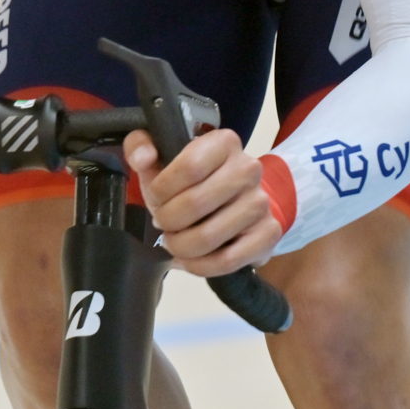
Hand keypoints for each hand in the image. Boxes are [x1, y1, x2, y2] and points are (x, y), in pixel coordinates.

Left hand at [125, 128, 282, 275]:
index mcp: (224, 142)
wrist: (231, 203)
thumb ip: (140, 147)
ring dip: (180, 246)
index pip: (189, 167)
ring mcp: (261, 202)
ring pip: (209, 237)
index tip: (156, 198)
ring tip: (174, 242)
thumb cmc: (191, 181)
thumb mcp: (160, 158)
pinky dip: (200, 266)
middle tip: (163, 224)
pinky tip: (191, 259)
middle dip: (167, 221)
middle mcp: (249, 168)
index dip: (162, 190)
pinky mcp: (269, 233)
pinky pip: (227, 260)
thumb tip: (143, 158)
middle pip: (195, 204)